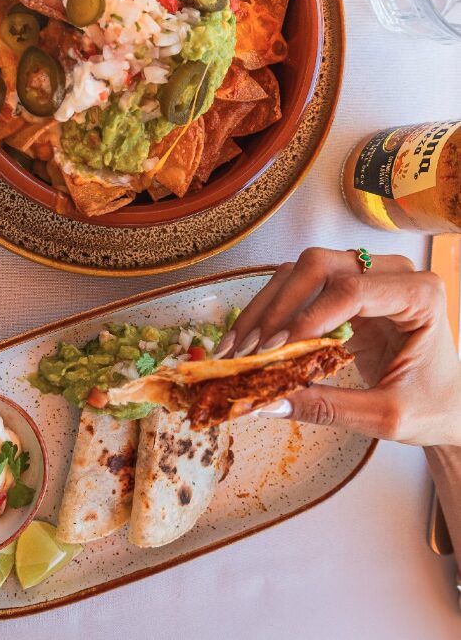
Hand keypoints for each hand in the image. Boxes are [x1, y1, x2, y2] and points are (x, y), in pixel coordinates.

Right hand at [228, 248, 460, 446]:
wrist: (451, 406)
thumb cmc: (435, 407)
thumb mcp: (386, 416)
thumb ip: (330, 408)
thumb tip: (270, 402)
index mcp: (419, 294)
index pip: (352, 290)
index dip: (308, 318)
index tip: (276, 353)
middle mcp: (392, 273)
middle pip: (319, 265)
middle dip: (280, 306)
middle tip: (254, 350)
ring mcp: (366, 276)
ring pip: (300, 271)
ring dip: (267, 307)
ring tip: (241, 348)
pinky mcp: (344, 290)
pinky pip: (298, 288)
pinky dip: (271, 312)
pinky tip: (251, 341)